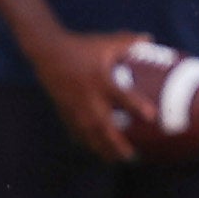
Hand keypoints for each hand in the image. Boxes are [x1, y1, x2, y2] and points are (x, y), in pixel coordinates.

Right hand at [41, 29, 139, 162]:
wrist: (46, 51)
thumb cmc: (80, 46)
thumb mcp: (105, 42)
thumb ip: (128, 41)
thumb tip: (150, 37)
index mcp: (100, 79)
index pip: (121, 95)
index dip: (136, 105)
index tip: (152, 116)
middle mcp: (87, 96)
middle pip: (103, 124)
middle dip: (116, 141)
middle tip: (132, 156)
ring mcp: (74, 105)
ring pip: (88, 132)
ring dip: (102, 147)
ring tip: (116, 160)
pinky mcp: (64, 109)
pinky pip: (75, 129)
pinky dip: (86, 141)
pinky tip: (95, 152)